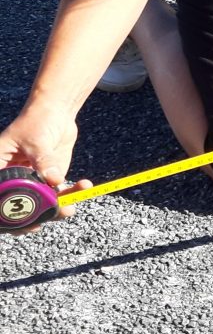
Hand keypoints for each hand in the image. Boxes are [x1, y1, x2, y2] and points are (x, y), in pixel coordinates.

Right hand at [0, 102, 90, 231]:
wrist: (56, 110)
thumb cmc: (38, 119)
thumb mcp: (37, 140)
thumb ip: (44, 161)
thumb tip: (54, 180)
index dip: (4, 212)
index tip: (18, 222)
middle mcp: (12, 179)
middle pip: (16, 207)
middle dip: (33, 217)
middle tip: (48, 219)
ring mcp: (30, 181)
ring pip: (39, 205)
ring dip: (55, 209)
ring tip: (70, 208)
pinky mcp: (47, 180)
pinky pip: (57, 194)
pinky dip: (71, 194)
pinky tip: (84, 186)